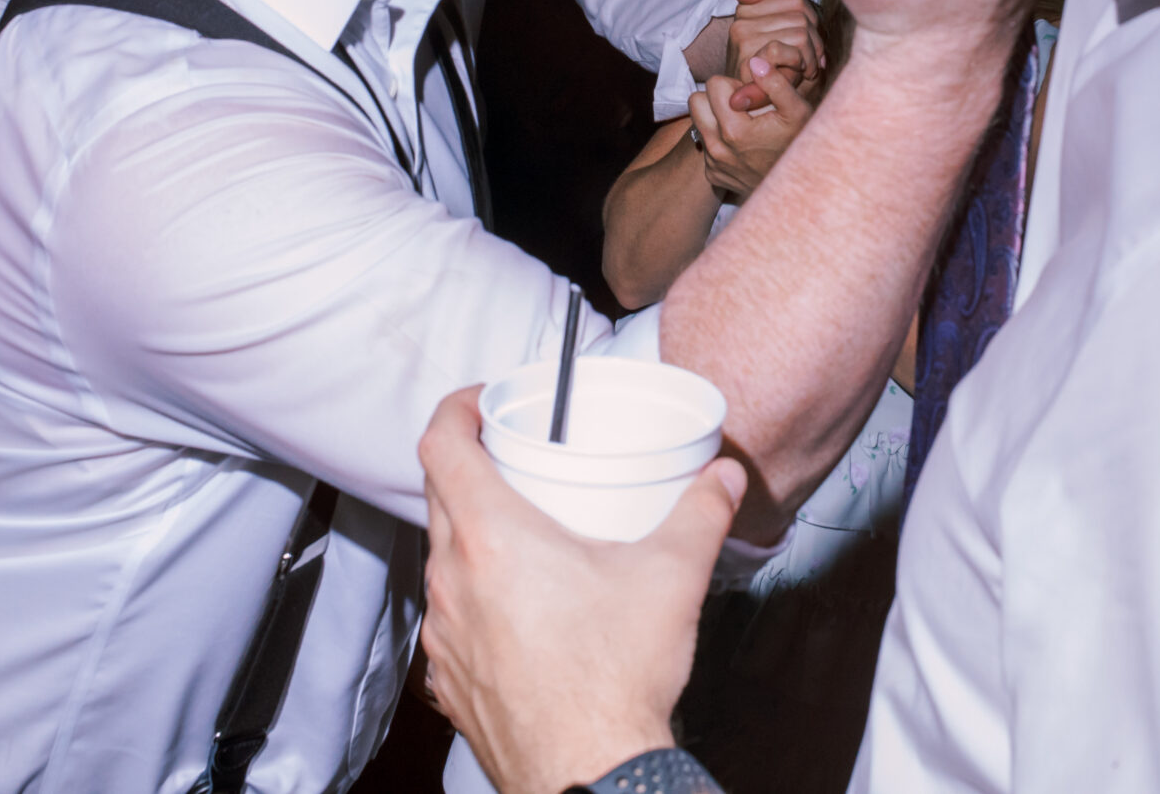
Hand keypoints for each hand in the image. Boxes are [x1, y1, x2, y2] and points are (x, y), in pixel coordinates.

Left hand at [420, 387, 745, 793]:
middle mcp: (454, 579)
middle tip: (517, 461)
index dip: (455, 409)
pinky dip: (477, 597)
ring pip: (443, 560)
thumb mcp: (672, 577)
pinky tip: (521, 611)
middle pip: (439, 497)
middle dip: (473, 468)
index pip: (440, 445)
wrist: (589, 773)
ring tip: (526, 537)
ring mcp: (445, 633)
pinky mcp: (450, 677)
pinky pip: (451, 617)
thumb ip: (700, 514)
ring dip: (474, 537)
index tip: (480, 402)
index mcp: (492, 538)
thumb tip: (720, 480)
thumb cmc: (613, 681)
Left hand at [688, 58, 815, 197]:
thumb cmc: (800, 144)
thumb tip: (755, 61)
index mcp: (735, 130)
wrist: (799, 188)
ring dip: (715, 117)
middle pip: (696, 101)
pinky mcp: (713, 175)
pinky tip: (743, 145)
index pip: (713, 84)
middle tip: (743, 108)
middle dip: (717, 98)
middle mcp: (718, 148)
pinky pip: (704, 145)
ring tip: (741, 122)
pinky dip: (720, 140)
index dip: (734, 85)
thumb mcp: (798, 111)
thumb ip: (777, 84)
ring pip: (697, 122)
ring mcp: (713, 164)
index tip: (751, 97)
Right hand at [721, 0, 822, 110]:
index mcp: (750, 7)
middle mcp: (741, 22)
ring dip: (809, 54)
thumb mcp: (783, 16)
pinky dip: (798, 63)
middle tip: (806, 57)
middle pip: (800, 14)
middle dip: (812, 37)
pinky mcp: (748, 63)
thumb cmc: (783, 60)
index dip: (809, 17)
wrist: (770, 104)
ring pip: (799, 32)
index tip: (803, 35)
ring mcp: (742, 42)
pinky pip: (785, 49)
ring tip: (801, 67)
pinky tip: (798, 73)